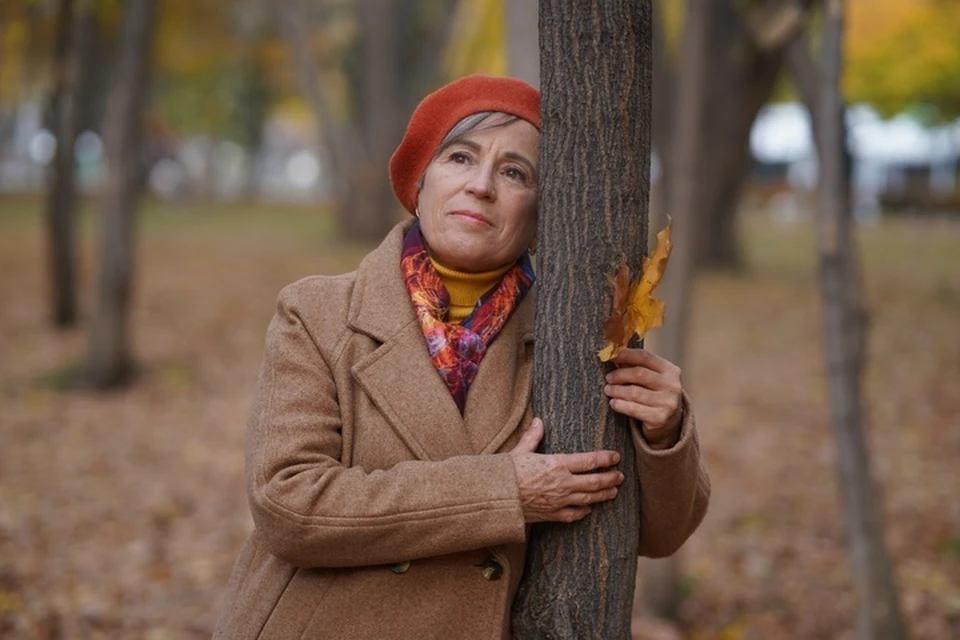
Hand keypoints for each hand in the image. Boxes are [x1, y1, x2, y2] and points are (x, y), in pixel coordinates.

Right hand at [509, 418, 623, 523]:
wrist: (494, 497)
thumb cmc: (506, 472)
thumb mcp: (520, 450)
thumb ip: (533, 436)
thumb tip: (539, 421)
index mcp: (557, 464)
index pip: (589, 461)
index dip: (605, 459)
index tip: (615, 457)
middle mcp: (562, 483)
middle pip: (594, 482)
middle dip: (610, 478)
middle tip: (620, 476)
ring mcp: (559, 501)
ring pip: (589, 499)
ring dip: (603, 495)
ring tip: (613, 492)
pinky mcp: (552, 515)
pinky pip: (574, 515)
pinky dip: (583, 512)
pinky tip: (589, 509)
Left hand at [604, 348, 682, 448]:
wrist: (669, 423)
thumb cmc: (655, 395)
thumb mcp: (652, 379)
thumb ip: (637, 367)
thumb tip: (615, 357)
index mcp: (670, 370)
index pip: (645, 357)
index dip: (626, 355)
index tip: (611, 356)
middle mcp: (672, 385)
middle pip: (639, 374)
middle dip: (620, 375)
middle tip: (608, 378)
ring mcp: (667, 403)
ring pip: (634, 392)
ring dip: (617, 390)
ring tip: (608, 390)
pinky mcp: (659, 418)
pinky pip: (634, 409)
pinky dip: (620, 405)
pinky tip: (613, 403)